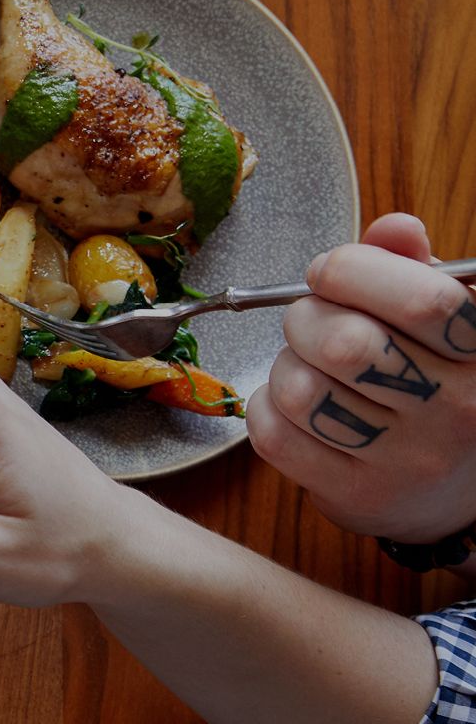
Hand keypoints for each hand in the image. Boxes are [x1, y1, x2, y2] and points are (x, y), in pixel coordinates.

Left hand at [247, 214, 475, 542]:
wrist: (456, 490)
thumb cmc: (439, 382)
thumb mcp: (446, 321)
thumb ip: (415, 268)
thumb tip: (393, 228)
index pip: (423, 300)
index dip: (354, 271)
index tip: (330, 271)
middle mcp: (458, 411)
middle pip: (347, 344)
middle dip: (306, 317)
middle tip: (312, 320)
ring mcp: (407, 460)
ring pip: (300, 390)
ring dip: (286, 365)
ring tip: (309, 367)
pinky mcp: (357, 495)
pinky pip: (274, 434)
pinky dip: (267, 407)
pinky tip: (295, 405)